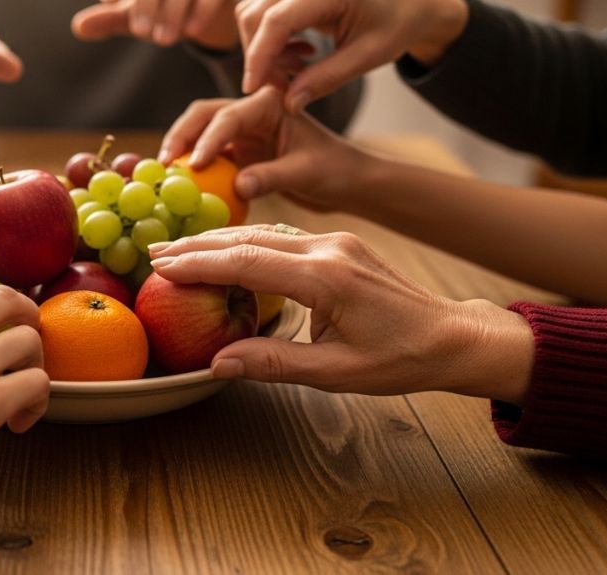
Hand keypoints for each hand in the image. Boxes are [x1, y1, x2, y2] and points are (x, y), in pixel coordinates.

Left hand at [72, 0, 242, 49]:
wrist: (205, 17)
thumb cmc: (161, 11)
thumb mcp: (133, 17)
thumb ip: (109, 19)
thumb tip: (78, 27)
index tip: (109, 0)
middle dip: (146, 0)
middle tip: (141, 32)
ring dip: (172, 8)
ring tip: (164, 40)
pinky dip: (202, 7)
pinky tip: (192, 31)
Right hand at [148, 226, 534, 403]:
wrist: (452, 335)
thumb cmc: (400, 359)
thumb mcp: (335, 373)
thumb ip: (273, 365)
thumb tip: (216, 364)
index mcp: (326, 278)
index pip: (247, 262)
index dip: (200, 264)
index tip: (162, 268)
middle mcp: (328, 249)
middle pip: (249, 238)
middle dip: (199, 246)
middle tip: (154, 254)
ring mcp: (335, 242)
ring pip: (264, 232)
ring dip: (219, 240)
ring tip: (178, 251)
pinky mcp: (338, 244)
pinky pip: (282, 237)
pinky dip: (245, 243)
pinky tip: (224, 250)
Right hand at [160, 87, 370, 208]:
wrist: (346, 181)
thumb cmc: (335, 170)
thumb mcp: (306, 172)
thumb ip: (272, 177)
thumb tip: (237, 187)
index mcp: (270, 103)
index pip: (229, 118)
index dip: (207, 140)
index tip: (192, 165)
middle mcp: (251, 111)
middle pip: (204, 115)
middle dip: (180, 135)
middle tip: (163, 163)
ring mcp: (242, 131)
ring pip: (200, 132)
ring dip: (180, 149)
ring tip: (164, 174)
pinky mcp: (238, 151)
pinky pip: (208, 155)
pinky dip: (192, 167)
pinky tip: (181, 187)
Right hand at [236, 0, 468, 111]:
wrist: (407, 1)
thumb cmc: (395, 26)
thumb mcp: (367, 58)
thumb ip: (326, 80)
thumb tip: (287, 104)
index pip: (277, 20)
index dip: (259, 57)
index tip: (252, 89)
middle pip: (255, 15)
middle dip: (259, 57)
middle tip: (282, 88)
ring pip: (253, 13)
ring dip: (264, 51)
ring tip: (296, 73)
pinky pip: (264, 12)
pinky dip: (271, 41)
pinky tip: (299, 58)